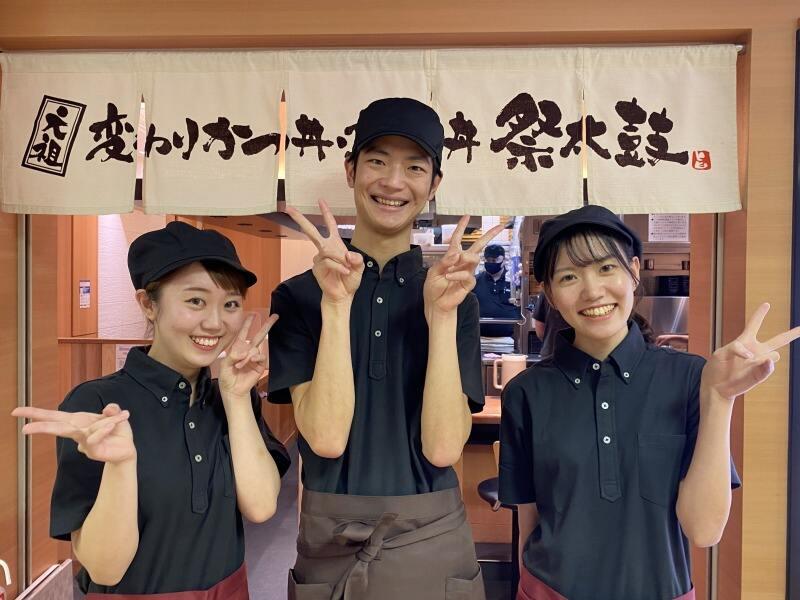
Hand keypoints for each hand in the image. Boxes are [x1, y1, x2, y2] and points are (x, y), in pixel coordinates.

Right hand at [12, 404, 134, 463]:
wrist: (126, 449)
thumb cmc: (117, 431)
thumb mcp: (116, 415)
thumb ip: (112, 409)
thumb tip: (108, 408)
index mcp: (78, 421)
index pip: (54, 416)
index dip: (36, 413)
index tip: (16, 412)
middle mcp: (77, 431)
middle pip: (55, 427)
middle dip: (40, 427)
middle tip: (24, 429)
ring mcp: (83, 442)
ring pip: (78, 432)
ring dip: (96, 425)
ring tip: (113, 422)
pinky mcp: (91, 451)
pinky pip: (93, 438)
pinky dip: (103, 431)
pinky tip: (112, 426)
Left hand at [218, 313, 278, 399]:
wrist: (233, 390)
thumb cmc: (226, 376)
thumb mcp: (224, 365)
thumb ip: (232, 356)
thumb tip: (244, 351)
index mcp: (238, 348)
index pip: (244, 333)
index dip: (248, 323)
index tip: (252, 314)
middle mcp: (248, 351)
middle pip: (259, 335)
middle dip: (267, 325)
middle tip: (275, 316)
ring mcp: (255, 357)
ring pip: (256, 347)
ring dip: (247, 355)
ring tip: (240, 365)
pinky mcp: (260, 365)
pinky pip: (260, 356)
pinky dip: (253, 358)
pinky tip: (248, 362)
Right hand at [285, 199, 363, 304]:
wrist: (343, 296)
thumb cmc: (350, 280)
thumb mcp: (359, 267)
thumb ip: (357, 259)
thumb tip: (348, 254)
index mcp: (335, 244)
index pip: (330, 225)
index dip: (326, 212)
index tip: (320, 200)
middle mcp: (325, 249)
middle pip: (311, 231)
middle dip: (300, 219)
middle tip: (288, 208)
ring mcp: (319, 258)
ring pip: (328, 250)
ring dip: (340, 259)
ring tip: (348, 269)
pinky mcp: (317, 267)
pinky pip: (328, 261)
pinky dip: (339, 267)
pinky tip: (344, 273)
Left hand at [423, 216, 506, 320]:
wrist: (436, 304)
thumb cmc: (433, 288)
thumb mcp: (433, 272)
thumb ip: (444, 261)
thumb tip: (456, 253)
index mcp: (451, 257)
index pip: (457, 239)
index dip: (461, 227)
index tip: (467, 216)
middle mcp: (461, 262)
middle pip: (478, 246)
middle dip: (489, 235)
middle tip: (500, 226)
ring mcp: (467, 272)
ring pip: (474, 258)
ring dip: (465, 258)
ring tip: (456, 262)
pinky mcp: (469, 283)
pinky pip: (467, 275)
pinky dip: (457, 274)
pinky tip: (449, 276)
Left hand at [702, 302, 799, 399]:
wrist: (715, 387)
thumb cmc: (717, 368)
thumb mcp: (719, 353)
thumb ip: (735, 348)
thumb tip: (753, 356)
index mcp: (744, 342)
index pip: (753, 325)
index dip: (759, 314)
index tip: (766, 304)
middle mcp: (755, 351)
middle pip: (777, 341)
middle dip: (791, 334)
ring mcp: (759, 363)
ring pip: (774, 355)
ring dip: (769, 355)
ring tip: (759, 359)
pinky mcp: (759, 375)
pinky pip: (767, 368)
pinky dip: (766, 365)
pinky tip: (765, 363)